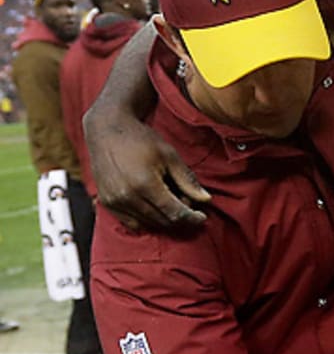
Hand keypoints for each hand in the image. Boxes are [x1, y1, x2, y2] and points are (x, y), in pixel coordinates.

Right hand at [84, 110, 210, 230]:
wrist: (106, 130)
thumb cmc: (141, 139)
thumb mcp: (169, 156)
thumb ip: (187, 180)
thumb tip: (206, 199)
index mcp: (145, 184)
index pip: (174, 213)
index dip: (191, 218)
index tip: (201, 217)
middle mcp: (127, 197)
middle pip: (162, 220)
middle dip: (179, 216)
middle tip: (186, 201)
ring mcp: (114, 201)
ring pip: (148, 223)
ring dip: (163, 218)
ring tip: (170, 199)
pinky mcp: (106, 203)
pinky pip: (131, 222)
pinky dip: (146, 219)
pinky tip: (154, 205)